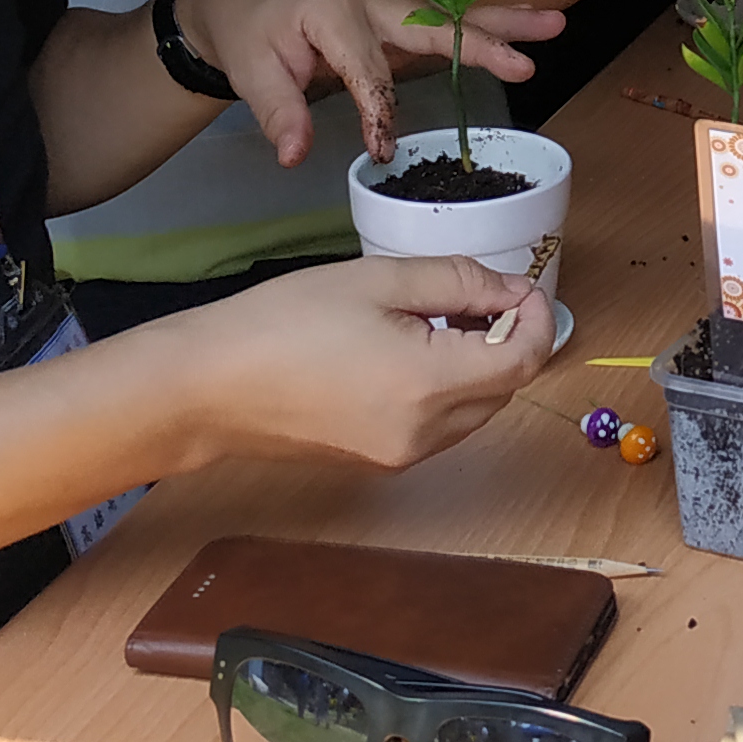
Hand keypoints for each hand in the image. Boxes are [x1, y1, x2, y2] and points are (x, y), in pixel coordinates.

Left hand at [169, 0, 564, 167]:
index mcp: (333, 9)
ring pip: (451, 13)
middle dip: (478, 45)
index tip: (382, 151)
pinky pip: (447, 15)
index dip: (378, 112)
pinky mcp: (398, 8)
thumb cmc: (247, 33)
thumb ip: (278, 113)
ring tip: (555, 25)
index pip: (368, 69)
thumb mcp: (251, 73)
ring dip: (503, 22)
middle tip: (523, 66)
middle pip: (431, 24)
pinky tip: (530, 21)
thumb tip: (295, 157)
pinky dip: (490, 19)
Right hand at [173, 252, 563, 470]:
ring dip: (477, 364)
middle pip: (505, 388)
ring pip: (476, 410)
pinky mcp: (381, 462)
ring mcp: (403, 457)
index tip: (517, 285)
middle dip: (506, 338)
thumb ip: (458, 282)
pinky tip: (408, 349)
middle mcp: (425, 435)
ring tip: (435, 316)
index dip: (535, 318)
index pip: (524, 360)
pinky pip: (440, 425)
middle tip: (471, 292)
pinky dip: (446, 388)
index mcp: (429, 386)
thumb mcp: (378, 280)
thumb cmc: (283, 322)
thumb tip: (511, 291)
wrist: (207, 387)